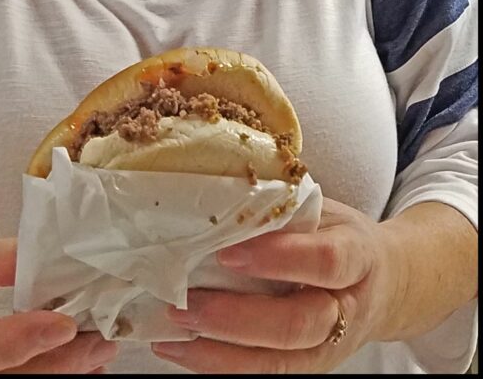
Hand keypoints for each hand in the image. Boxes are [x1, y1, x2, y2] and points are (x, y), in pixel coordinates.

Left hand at [152, 198, 395, 372]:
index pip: (325, 261)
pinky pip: (264, 373)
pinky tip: (180, 350)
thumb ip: (282, 208)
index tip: (228, 253)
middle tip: (187, 304)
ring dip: (220, 352)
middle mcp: (347, 311)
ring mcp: (329, 347)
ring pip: (279, 362)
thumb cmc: (339, 235)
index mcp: (358, 257)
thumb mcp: (323, 210)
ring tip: (174, 333)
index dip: (279, 258)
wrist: (387, 282)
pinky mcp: (308, 366)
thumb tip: (218, 199)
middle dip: (237, 318)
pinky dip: (220, 365)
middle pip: (298, 325)